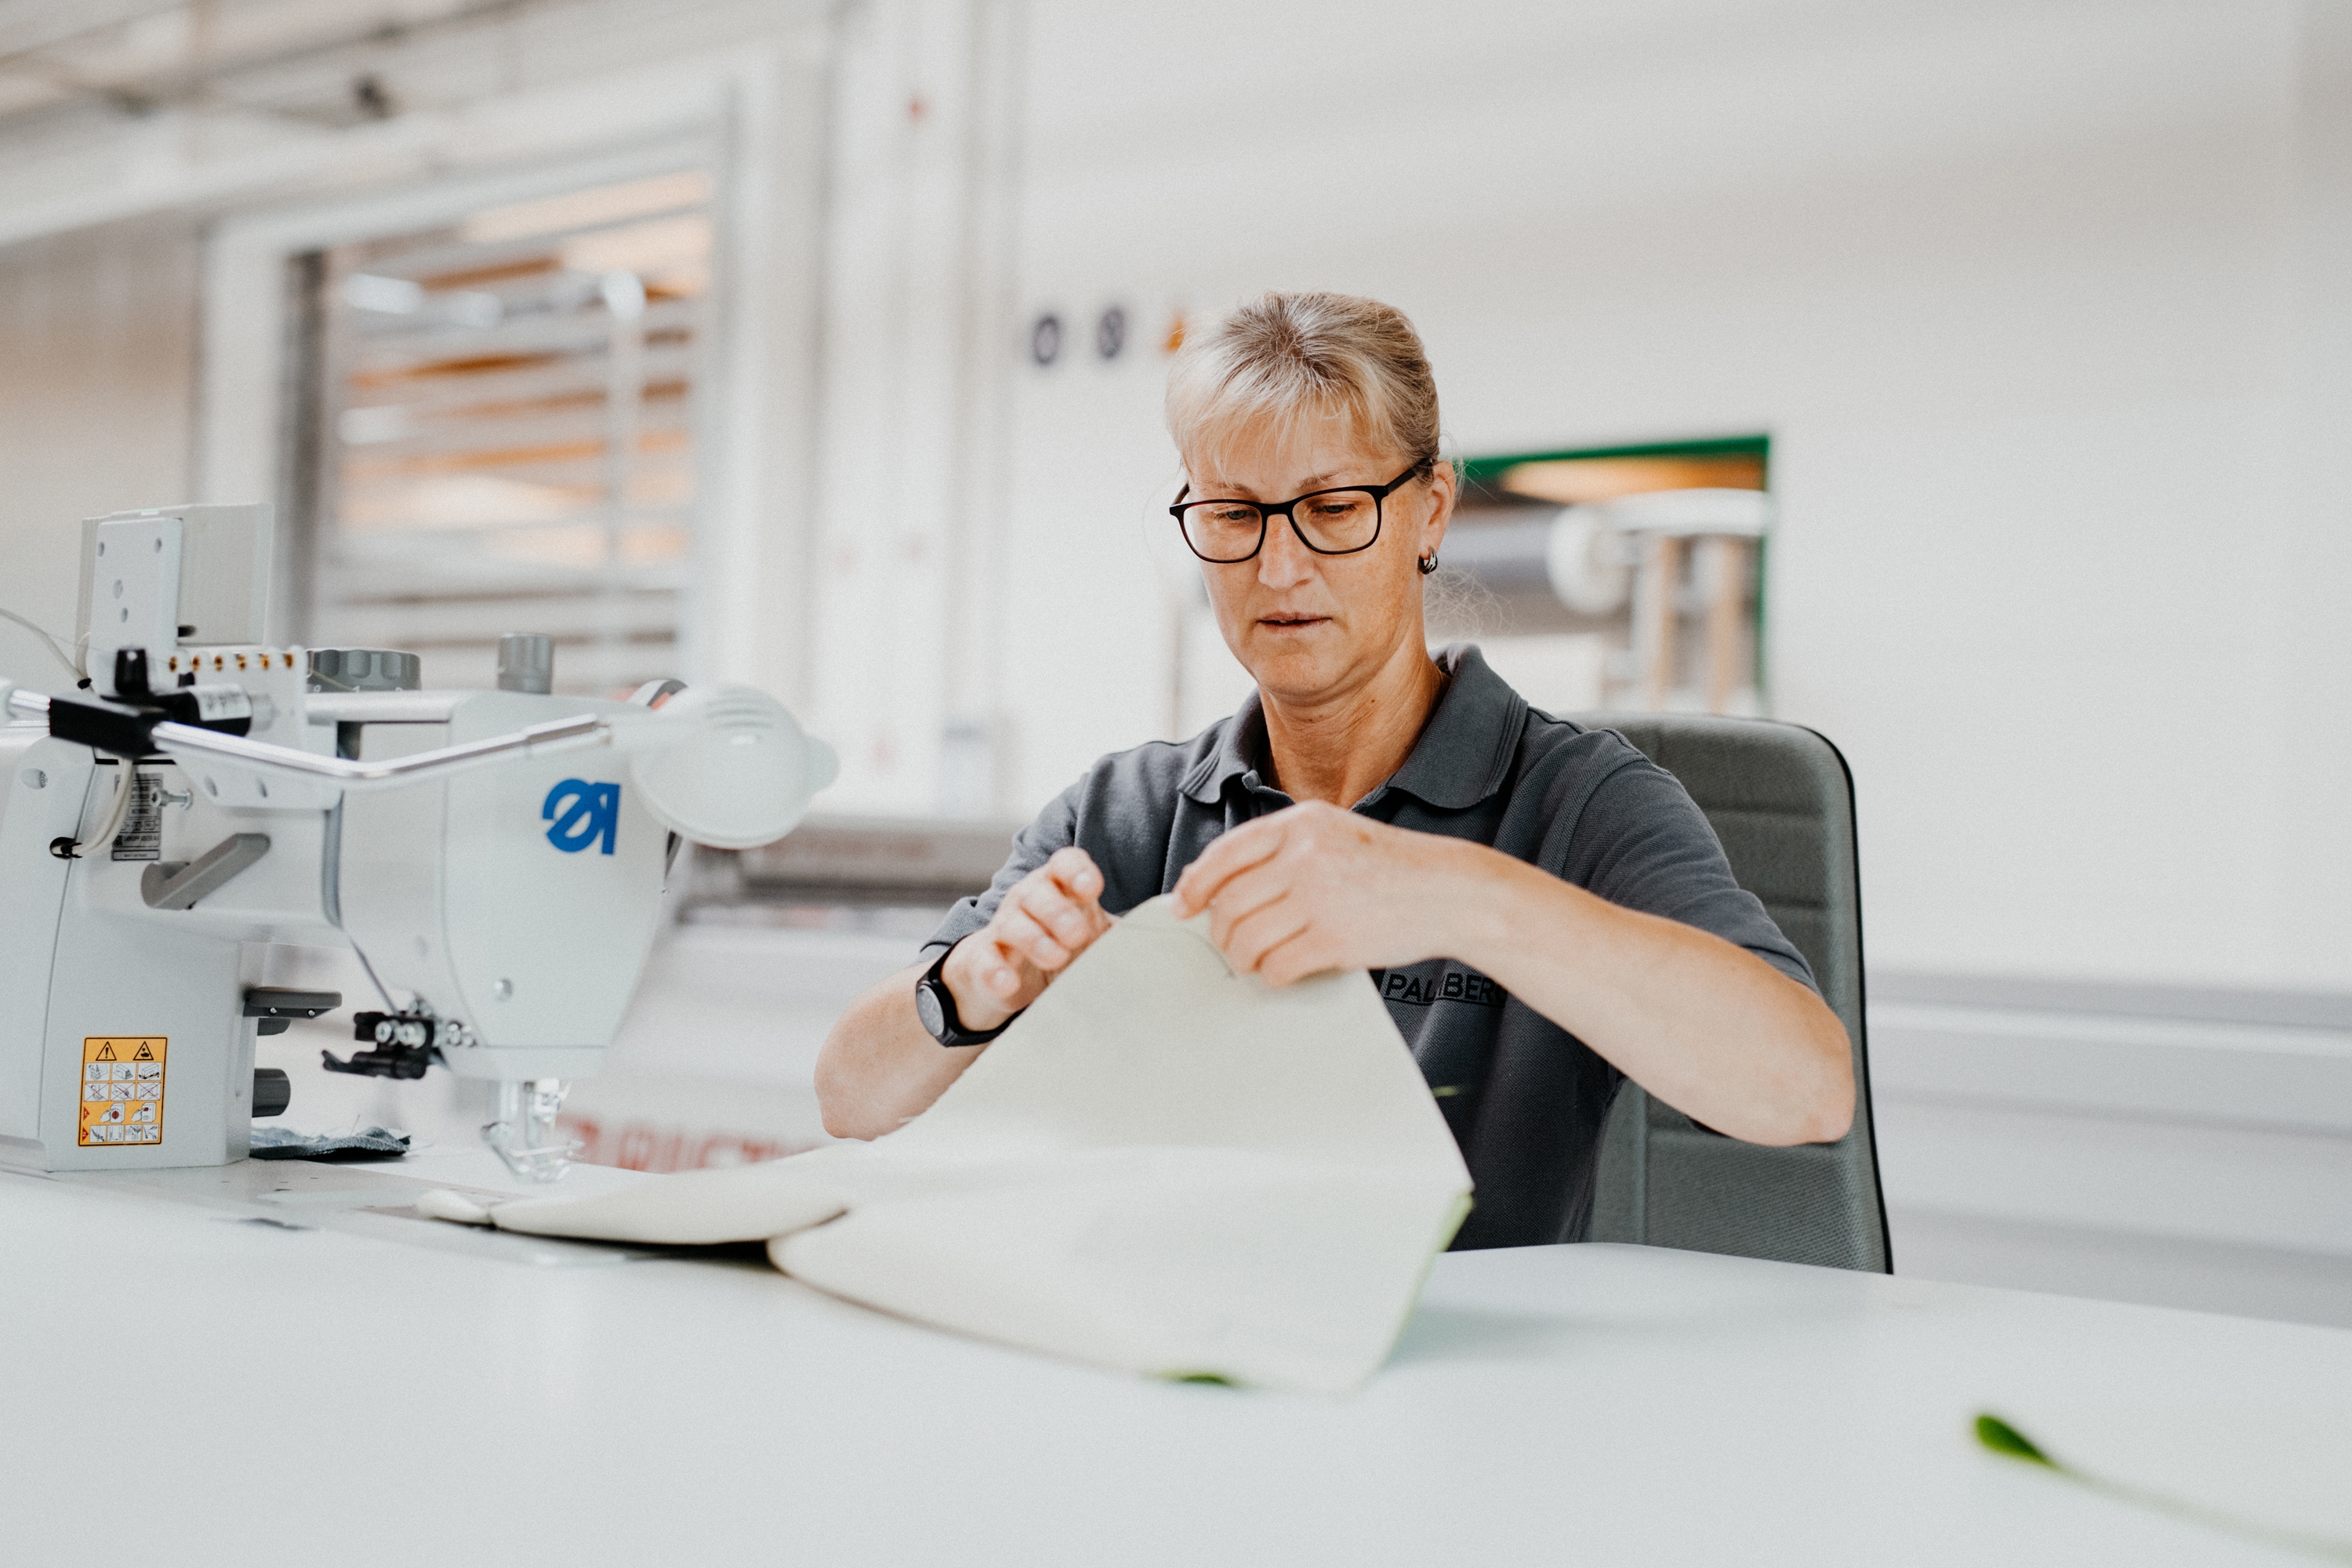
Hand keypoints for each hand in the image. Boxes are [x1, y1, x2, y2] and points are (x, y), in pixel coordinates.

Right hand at [942, 847, 1113, 1030]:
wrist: (1007, 977)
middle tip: (1078, 934)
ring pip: (1012, 923)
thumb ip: (1126, 931)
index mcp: (1059, 887)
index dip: (1077, 871)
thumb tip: (1174, 927)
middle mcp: (1029, 899)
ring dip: (1034, 939)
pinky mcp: (983, 959)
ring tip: (1056, 957)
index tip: (1093, 889)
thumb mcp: (1094, 936)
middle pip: (1037, 890)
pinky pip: (984, 960)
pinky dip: (995, 971)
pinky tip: (1008, 982)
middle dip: (1058, 910)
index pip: (1065, 863)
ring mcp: (1003, 927)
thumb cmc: (1061, 946)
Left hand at [1169, 802, 1475, 984]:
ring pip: (1245, 939)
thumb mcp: (1332, 835)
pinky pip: (1276, 966)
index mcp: (1299, 822)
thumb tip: (1215, 886)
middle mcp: (1304, 854)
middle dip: (1221, 933)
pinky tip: (1285, 971)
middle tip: (1232, 946)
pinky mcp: (1334, 938)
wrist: (1449, 890)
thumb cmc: (1387, 869)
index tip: (1183, 906)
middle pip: (1228, 903)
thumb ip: (1281, 851)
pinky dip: (1272, 975)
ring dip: (1242, 958)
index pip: (1225, 854)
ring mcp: (1319, 896)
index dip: (1195, 884)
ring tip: (1255, 961)